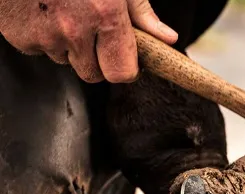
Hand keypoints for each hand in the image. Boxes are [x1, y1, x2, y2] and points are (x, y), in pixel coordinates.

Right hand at [0, 0, 177, 82]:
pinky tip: (43, 10)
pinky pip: (38, 49)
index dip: (124, 68)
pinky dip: (42, 36)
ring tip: (63, 10)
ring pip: (65, 61)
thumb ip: (141, 12)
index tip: (124, 59)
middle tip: (91, 28)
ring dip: (68, 44)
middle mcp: (74, 30)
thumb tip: (167, 38)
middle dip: (96, 59)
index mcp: (104, 15)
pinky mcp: (19, 36)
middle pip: (93, 74)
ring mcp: (44, 35)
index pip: (121, 73)